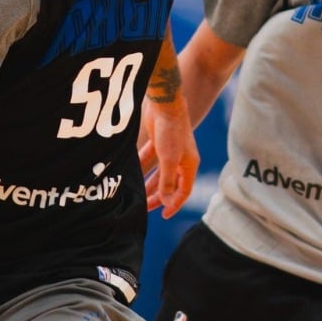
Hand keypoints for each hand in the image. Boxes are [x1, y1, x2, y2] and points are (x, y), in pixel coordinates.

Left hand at [139, 96, 198, 217]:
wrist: (165, 105)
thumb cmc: (171, 132)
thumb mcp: (169, 160)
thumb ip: (168, 181)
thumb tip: (168, 201)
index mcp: (189, 166)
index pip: (184, 191)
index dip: (174, 204)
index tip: (164, 215)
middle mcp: (181, 160)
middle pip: (170, 184)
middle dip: (159, 197)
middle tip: (146, 208)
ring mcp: (170, 151)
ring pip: (159, 173)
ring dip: (149, 183)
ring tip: (138, 194)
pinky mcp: (159, 142)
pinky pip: (150, 159)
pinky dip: (142, 166)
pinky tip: (132, 172)